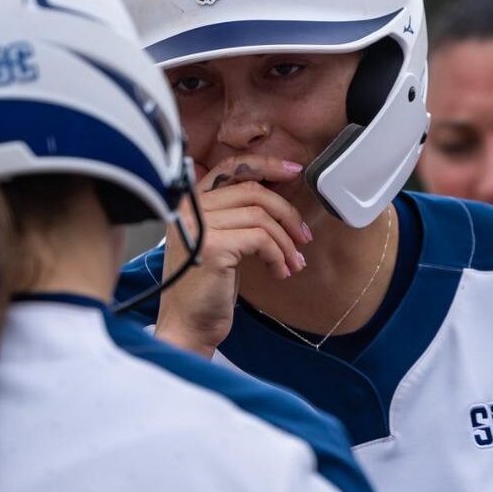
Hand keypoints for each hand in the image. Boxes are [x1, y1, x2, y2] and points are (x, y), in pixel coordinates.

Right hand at [156, 155, 313, 356]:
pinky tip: (279, 273)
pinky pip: (262, 239)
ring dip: (286, 242)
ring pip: (261, 216)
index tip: (293, 172)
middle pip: (252, 191)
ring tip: (293, 263)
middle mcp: (189, 208)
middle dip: (287, 212)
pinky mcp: (213, 246)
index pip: (231, 168)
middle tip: (303, 237)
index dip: (266, 165)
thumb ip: (237, 215)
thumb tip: (278, 195)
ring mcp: (199, 226)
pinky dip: (278, 256)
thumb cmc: (205, 289)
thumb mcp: (221, 242)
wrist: (188, 326)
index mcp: (189, 203)